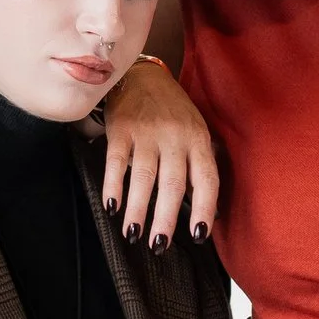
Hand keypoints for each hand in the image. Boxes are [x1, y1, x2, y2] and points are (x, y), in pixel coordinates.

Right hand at [100, 55, 222, 247]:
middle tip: (159, 245)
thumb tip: (206, 208)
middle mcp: (175, 137)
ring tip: (133, 235)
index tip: (198, 236)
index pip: (206, 179)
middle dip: (166, 219)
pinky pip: (116, 162)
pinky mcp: (121, 128)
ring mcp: (147, 132)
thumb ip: (200, 162)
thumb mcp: (195, 129)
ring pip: (143, 177)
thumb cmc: (172, 110)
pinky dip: (113, 186)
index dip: (204, 208)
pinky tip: (112, 207)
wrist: (142, 73)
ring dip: (137, 210)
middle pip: (173, 184)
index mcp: (198, 139)